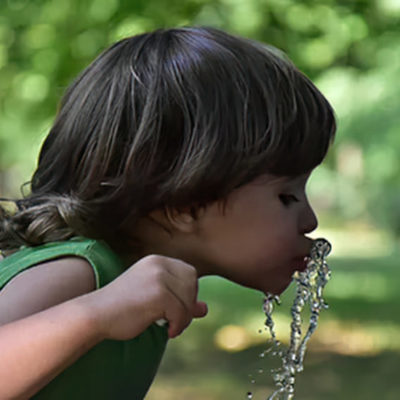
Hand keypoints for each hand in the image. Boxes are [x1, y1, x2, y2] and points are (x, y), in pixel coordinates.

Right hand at [86, 255, 207, 339]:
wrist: (95, 314)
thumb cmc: (122, 308)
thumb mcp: (154, 300)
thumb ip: (179, 301)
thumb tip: (205, 309)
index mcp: (157, 261)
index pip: (189, 273)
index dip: (189, 292)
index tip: (178, 307)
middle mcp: (159, 264)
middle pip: (192, 283)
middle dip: (188, 304)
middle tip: (175, 319)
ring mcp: (159, 277)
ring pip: (188, 299)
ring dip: (184, 317)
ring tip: (170, 326)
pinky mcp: (159, 294)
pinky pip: (181, 312)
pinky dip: (178, 325)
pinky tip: (168, 331)